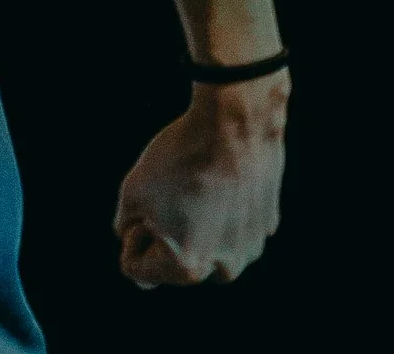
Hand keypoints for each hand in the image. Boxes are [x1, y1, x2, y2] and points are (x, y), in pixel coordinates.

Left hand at [113, 74, 286, 286]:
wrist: (234, 123)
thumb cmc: (179, 158)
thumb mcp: (132, 194)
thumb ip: (127, 230)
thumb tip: (136, 243)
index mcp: (186, 268)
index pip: (136, 269)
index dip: (134, 233)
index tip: (148, 207)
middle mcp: (223, 269)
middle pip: (174, 262)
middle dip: (166, 235)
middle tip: (174, 194)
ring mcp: (249, 249)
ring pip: (205, 246)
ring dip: (196, 225)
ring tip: (199, 186)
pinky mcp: (266, 227)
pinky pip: (231, 228)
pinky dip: (223, 211)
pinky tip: (222, 182)